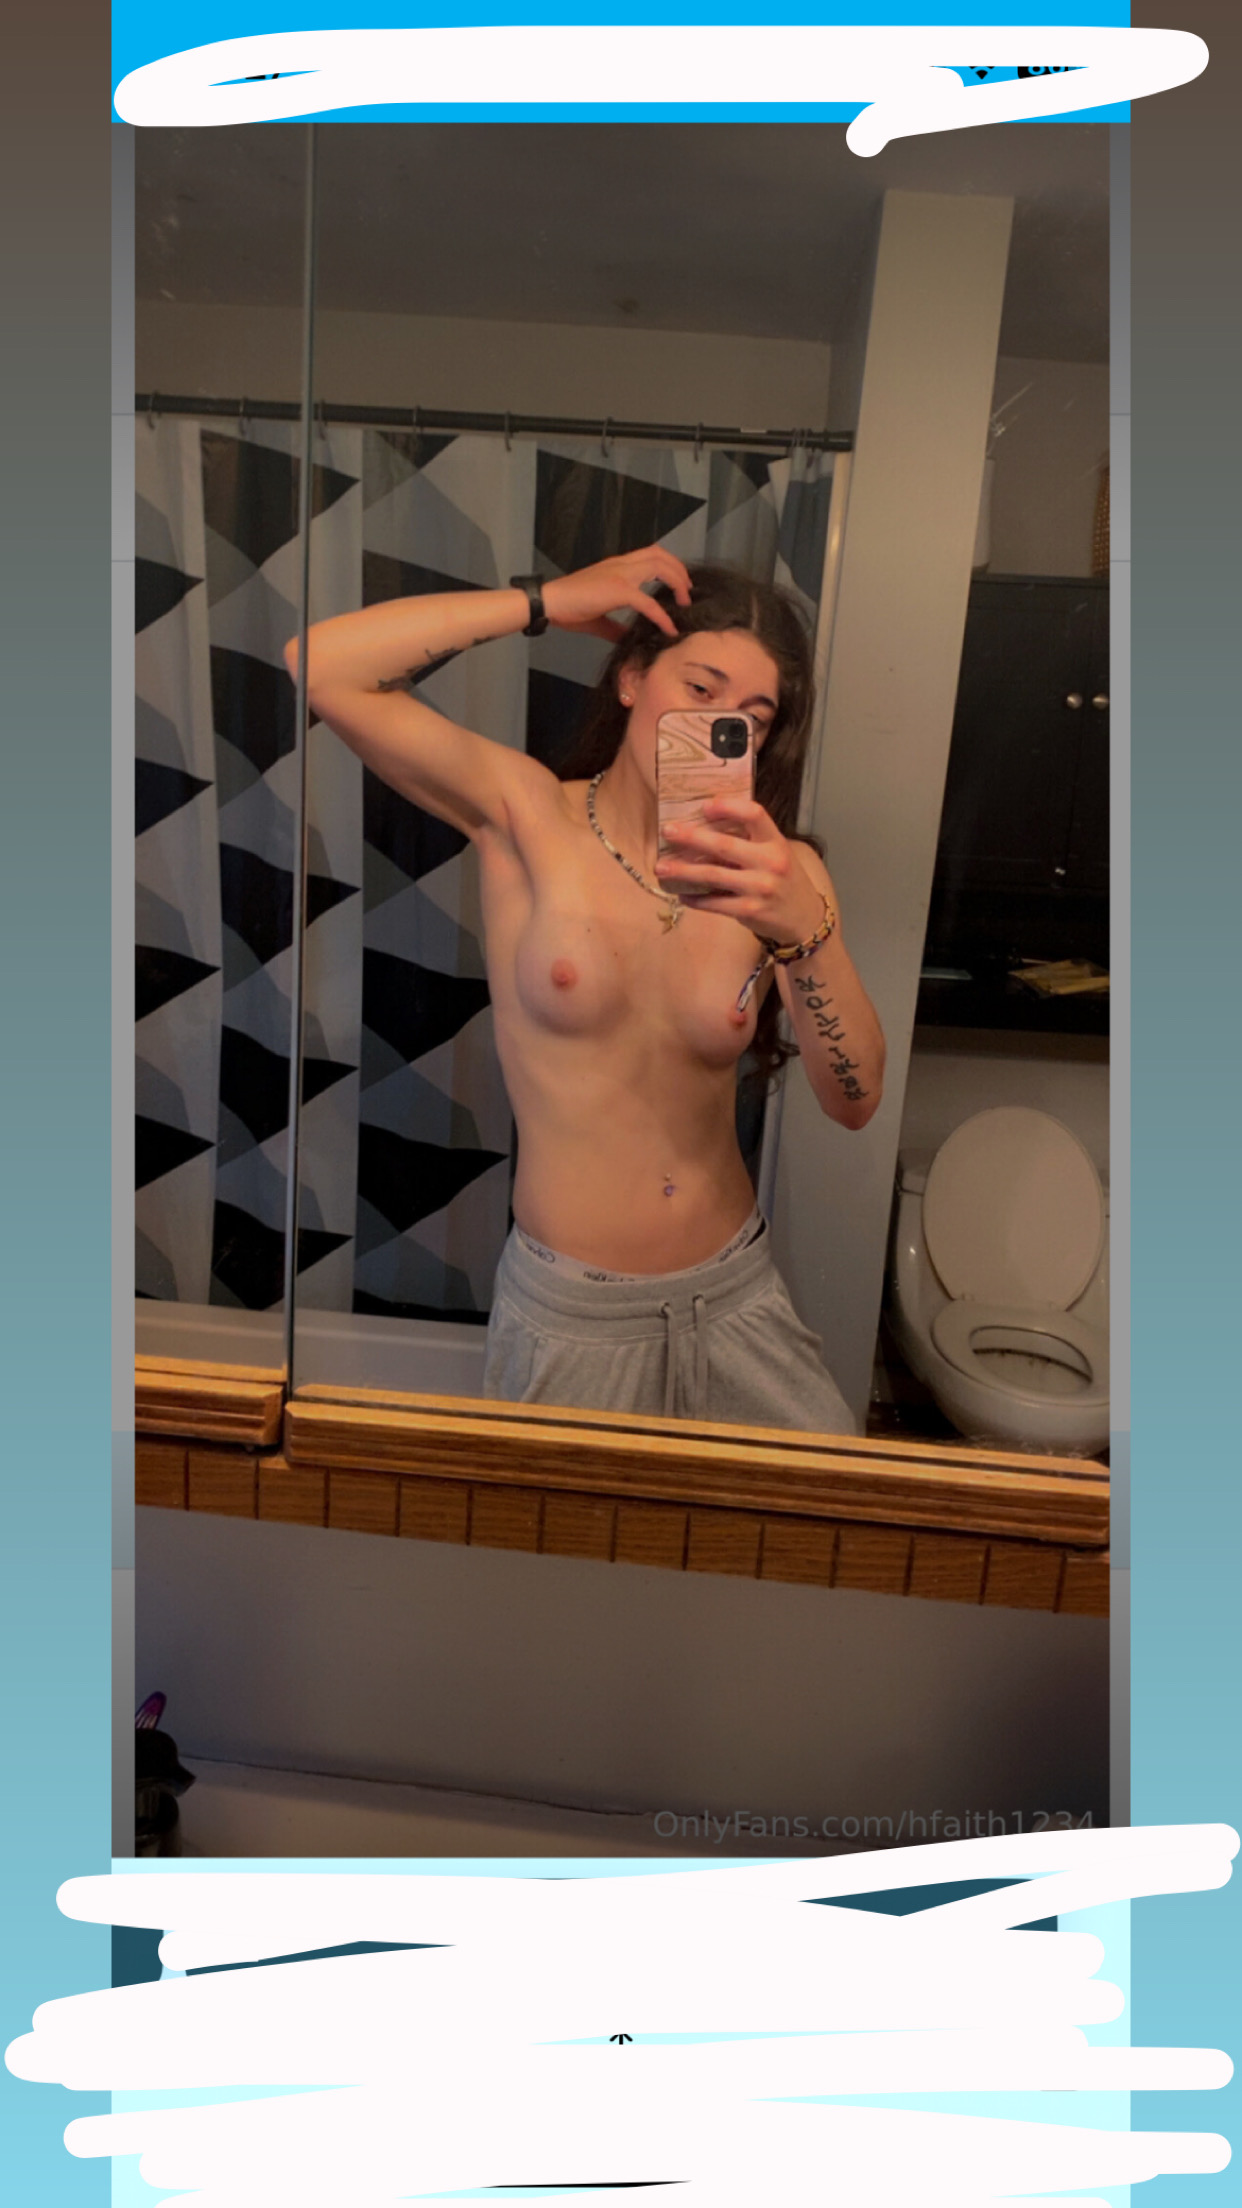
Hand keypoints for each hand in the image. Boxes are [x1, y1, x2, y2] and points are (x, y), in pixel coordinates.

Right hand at [541, 546, 692, 641]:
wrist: (550, 602)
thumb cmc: (568, 608)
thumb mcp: (599, 618)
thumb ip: (616, 626)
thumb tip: (629, 638)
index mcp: (617, 566)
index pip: (650, 554)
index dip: (669, 566)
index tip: (680, 584)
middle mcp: (621, 564)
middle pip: (660, 555)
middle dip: (679, 571)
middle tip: (688, 592)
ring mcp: (620, 574)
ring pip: (659, 567)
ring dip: (677, 583)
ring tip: (684, 602)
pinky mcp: (618, 590)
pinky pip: (648, 601)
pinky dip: (662, 615)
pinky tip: (669, 628)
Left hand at [655, 798, 826, 942]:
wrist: (805, 918)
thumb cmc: (784, 880)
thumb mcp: (777, 853)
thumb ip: (751, 841)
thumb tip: (706, 827)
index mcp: (776, 842)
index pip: (754, 814)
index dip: (729, 807)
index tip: (705, 806)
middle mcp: (769, 862)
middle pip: (724, 845)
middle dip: (691, 837)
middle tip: (667, 831)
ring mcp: (759, 888)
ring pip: (712, 875)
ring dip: (683, 870)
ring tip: (661, 866)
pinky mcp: (749, 911)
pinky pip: (714, 903)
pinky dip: (695, 898)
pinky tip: (680, 893)